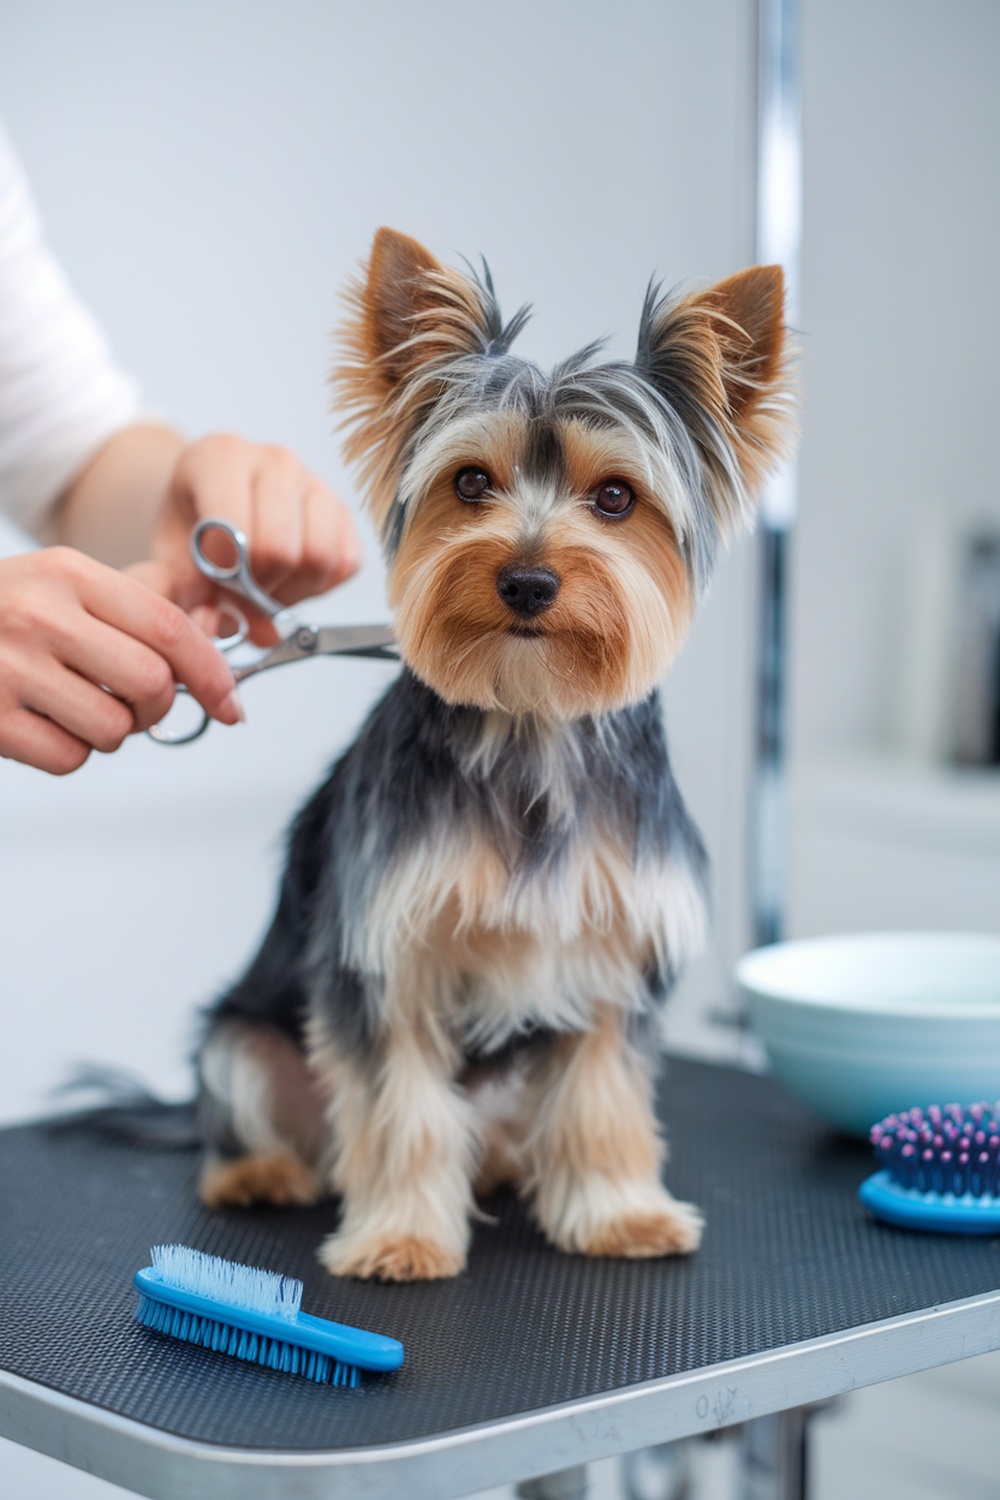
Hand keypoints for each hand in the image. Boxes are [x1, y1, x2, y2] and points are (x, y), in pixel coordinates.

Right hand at [0, 548, 240, 774]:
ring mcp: (8, 667)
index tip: (231, 705)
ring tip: (74, 706)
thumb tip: (220, 631)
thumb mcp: (63, 585)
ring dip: (109, 732)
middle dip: (156, 709)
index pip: (169, 628)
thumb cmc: (3, 614)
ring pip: (114, 728)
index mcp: (68, 573)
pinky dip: (69, 752)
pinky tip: (41, 723)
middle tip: (135, 705)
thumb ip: (138, 603)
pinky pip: (70, 758)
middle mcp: (39, 614)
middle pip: (151, 685)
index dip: (213, 674)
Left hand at [151, 435, 360, 643]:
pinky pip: (347, 562)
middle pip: (283, 549)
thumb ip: (187, 598)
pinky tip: (290, 581)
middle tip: (241, 594)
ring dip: (294, 589)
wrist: (207, 506)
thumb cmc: (191, 529)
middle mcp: (274, 461)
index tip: (217, 583)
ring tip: (266, 589)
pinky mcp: (342, 511)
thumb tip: (236, 634)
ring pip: (322, 556)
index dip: (228, 574)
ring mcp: (314, 482)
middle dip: (260, 587)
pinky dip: (320, 586)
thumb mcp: (170, 558)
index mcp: (221, 457)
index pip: (238, 531)